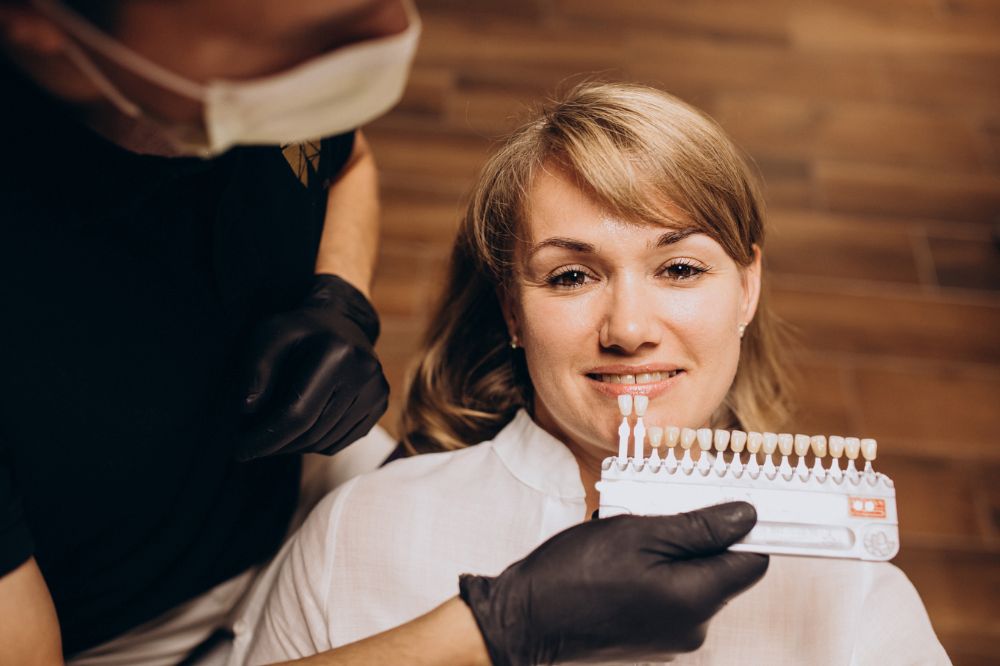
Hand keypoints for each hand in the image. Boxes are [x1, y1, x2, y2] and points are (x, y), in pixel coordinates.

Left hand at [236, 274, 388, 459]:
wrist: (341, 324)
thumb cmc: (299, 332)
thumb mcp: (269, 335)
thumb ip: (255, 369)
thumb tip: (248, 410)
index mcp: (338, 353)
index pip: (298, 413)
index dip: (266, 437)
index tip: (239, 450)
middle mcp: (365, 373)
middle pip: (312, 433)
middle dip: (276, 444)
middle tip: (250, 443)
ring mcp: (377, 391)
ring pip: (325, 442)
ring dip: (293, 445)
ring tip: (274, 430)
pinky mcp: (380, 405)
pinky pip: (340, 442)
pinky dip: (314, 442)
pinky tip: (301, 425)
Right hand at [459, 502, 767, 665]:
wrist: (527, 619)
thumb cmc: (575, 573)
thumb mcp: (639, 533)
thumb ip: (698, 527)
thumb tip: (746, 516)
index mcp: (695, 600)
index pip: (753, 561)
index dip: (744, 528)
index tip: (724, 501)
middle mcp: (693, 627)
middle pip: (722, 570)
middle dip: (698, 537)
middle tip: (657, 513)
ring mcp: (672, 638)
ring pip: (694, 581)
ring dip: (673, 554)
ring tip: (630, 537)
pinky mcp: (652, 640)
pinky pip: (671, 598)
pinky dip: (657, 575)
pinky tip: (621, 562)